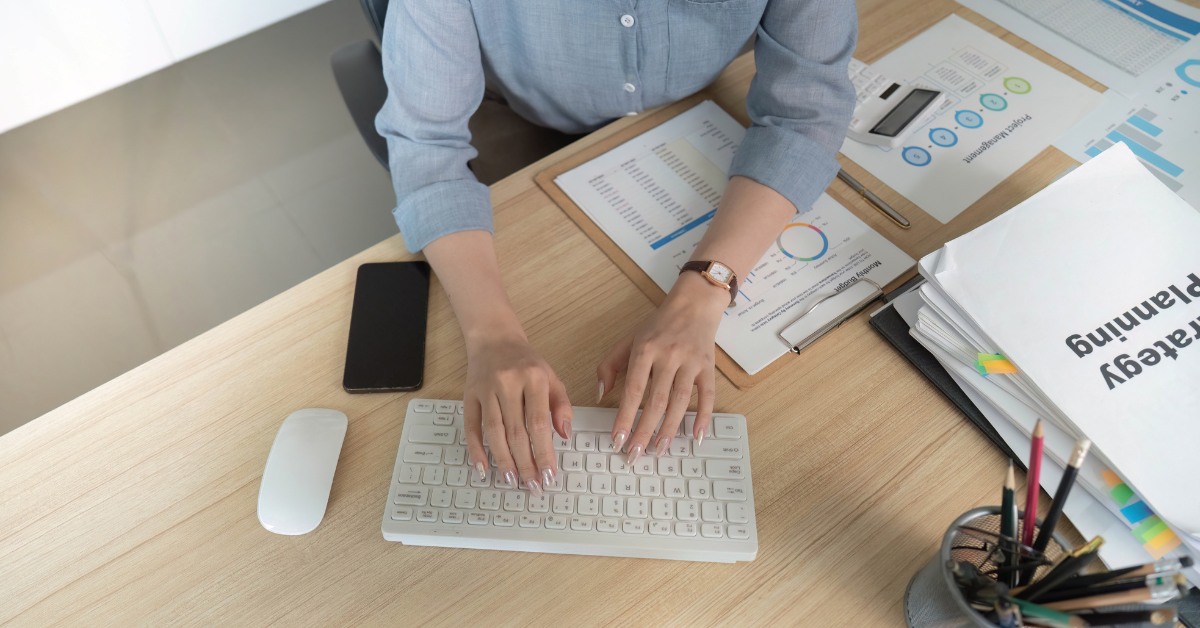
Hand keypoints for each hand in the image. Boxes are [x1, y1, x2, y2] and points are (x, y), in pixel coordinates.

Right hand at [462, 329, 571, 496]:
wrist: (494, 338)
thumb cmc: (527, 363)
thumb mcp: (552, 377)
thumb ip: (561, 405)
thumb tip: (565, 435)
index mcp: (534, 377)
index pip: (539, 422)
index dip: (544, 451)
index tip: (549, 473)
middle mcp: (508, 382)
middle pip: (516, 431)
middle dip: (525, 462)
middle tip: (533, 485)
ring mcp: (486, 389)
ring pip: (494, 431)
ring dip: (503, 460)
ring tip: (513, 480)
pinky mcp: (469, 395)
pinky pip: (471, 426)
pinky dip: (476, 449)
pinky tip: (483, 467)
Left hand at [596, 271, 726, 462]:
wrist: (694, 304)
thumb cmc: (658, 326)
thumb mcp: (628, 339)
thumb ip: (609, 365)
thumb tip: (600, 395)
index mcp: (645, 350)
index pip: (633, 390)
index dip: (625, 417)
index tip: (618, 439)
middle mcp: (668, 356)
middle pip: (656, 401)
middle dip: (644, 431)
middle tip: (635, 454)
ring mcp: (690, 362)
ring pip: (680, 401)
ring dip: (670, 429)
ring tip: (659, 450)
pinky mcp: (708, 367)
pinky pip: (708, 395)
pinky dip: (705, 417)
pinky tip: (698, 436)